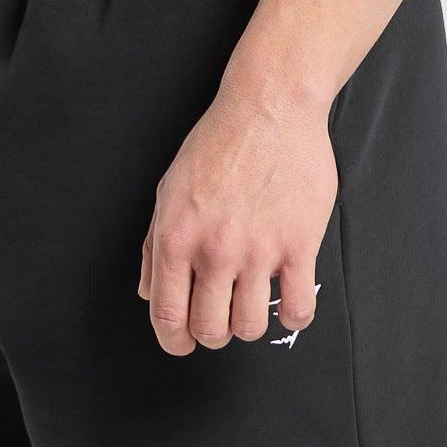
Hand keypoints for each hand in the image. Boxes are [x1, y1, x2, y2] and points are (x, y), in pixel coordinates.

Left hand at [138, 84, 336, 355]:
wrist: (270, 105)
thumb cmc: (219, 141)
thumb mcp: (170, 186)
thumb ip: (154, 244)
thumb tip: (147, 291)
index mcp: (176, 237)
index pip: (167, 318)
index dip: (174, 341)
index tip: (185, 341)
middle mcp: (214, 249)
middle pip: (210, 331)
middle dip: (213, 331)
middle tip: (221, 312)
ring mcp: (258, 250)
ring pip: (249, 327)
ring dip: (249, 322)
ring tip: (252, 298)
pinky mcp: (299, 245)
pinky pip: (297, 310)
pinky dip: (292, 315)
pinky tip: (287, 297)